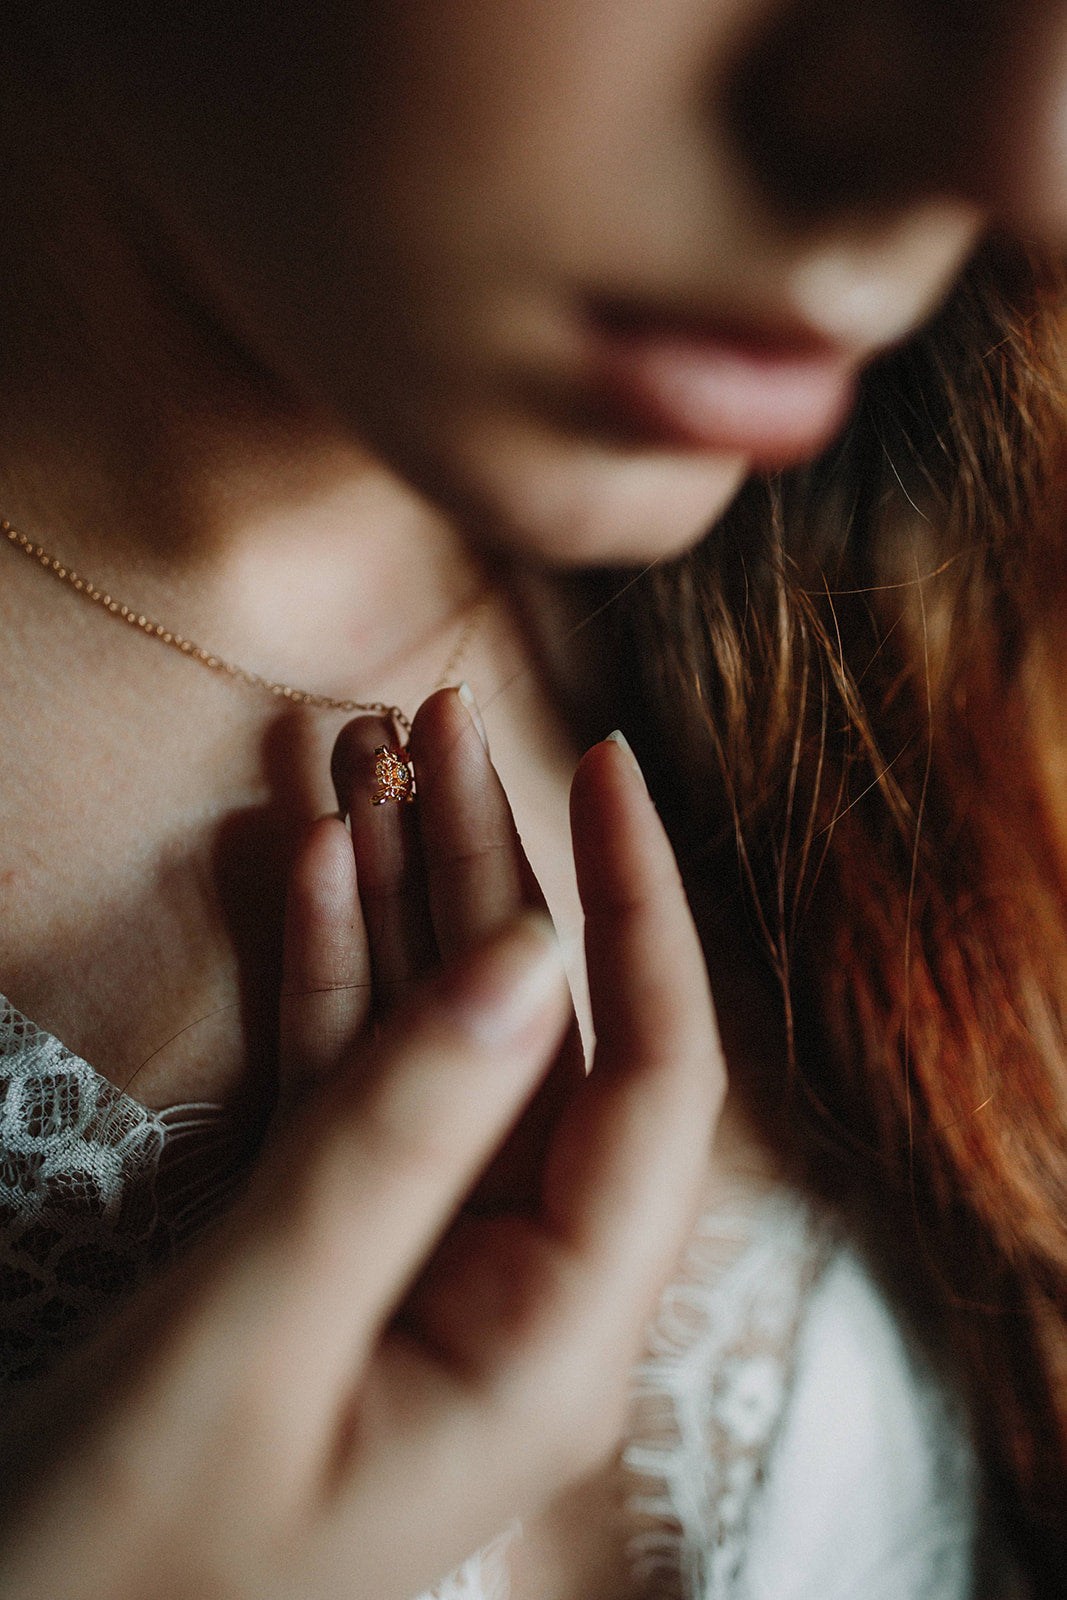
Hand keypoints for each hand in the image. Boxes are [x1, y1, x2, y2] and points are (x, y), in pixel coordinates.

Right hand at [0, 690, 723, 1599]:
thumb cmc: (123, 1553)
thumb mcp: (263, 1333)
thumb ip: (402, 1140)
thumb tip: (533, 958)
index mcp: (552, 1337)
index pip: (656, 1083)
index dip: (643, 910)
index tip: (608, 767)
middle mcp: (519, 1289)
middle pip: (544, 1035)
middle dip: (500, 870)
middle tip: (446, 718)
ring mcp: (431, 1261)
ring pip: (447, 1042)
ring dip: (411, 899)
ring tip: (375, 760)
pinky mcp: (342, 1246)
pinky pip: (362, 1083)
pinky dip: (342, 976)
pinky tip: (327, 868)